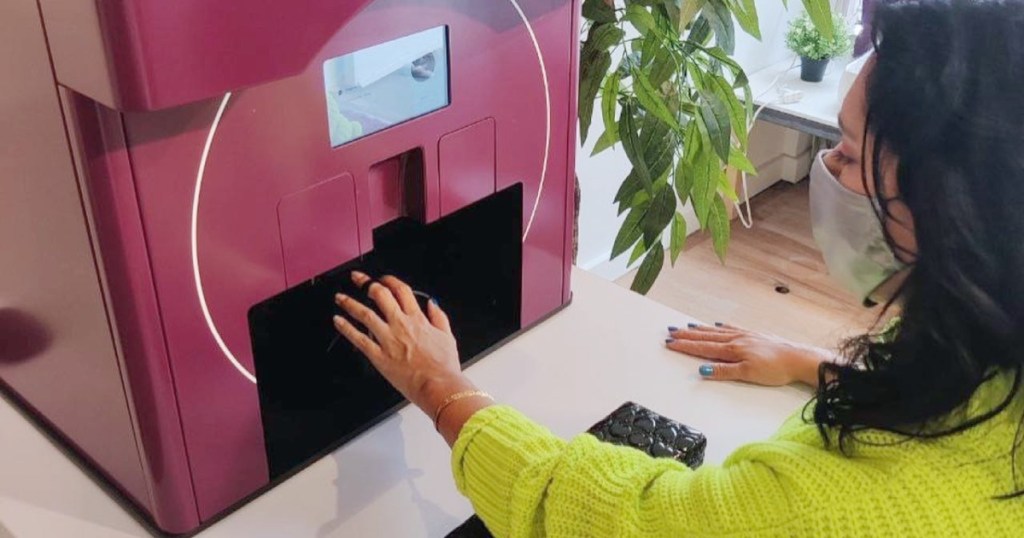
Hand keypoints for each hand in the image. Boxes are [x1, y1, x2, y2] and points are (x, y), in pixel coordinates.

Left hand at [332, 272, 473, 413]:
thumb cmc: (444, 366)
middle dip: (366, 283)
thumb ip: (439, 317)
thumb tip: (433, 304)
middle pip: (380, 295)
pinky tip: (338, 321)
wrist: (438, 385)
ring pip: (365, 314)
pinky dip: (346, 328)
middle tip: (357, 279)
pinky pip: (359, 339)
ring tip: (340, 297)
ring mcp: (388, 340)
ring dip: (350, 303)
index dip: (389, 280)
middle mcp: (401, 325)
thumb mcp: (447, 336)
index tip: (382, 279)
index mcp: (418, 319)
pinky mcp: (379, 356)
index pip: (400, 290)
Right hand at [665, 324, 833, 386]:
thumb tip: (702, 370)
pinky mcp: (755, 335)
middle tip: (671, 332)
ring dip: (700, 330)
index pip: (703, 348)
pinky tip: (717, 324)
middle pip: (706, 337)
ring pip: (717, 331)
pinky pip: (732, 328)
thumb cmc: (776, 368)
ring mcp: (745, 335)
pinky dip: (721, 326)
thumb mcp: (747, 374)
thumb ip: (723, 371)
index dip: (685, 346)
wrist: (798, 358)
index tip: (670, 343)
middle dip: (687, 335)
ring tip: (687, 327)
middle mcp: (736, 339)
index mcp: (732, 349)